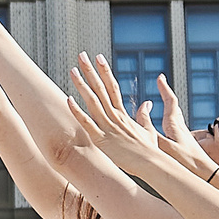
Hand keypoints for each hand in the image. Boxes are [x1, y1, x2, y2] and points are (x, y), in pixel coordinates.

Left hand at [68, 52, 165, 171]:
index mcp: (123, 113)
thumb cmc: (149, 150)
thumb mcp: (148, 129)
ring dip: (82, 85)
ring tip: (72, 70)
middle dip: (90, 71)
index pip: (112, 86)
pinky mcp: (101, 139)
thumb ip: (145, 115)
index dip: (105, 71)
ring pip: (92, 101)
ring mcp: (107, 126)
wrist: (150, 163)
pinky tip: (68, 99)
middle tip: (81, 55)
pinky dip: (77, 111)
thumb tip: (148, 102)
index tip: (99, 57)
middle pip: (101, 88)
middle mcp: (114, 116)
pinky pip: (87, 123)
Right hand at [155, 75, 216, 179]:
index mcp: (175, 126)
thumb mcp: (163, 145)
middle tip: (163, 88)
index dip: (165, 89)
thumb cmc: (187, 162)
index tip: (161, 77)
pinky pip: (176, 133)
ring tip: (165, 109)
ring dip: (170, 113)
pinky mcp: (187, 149)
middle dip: (168, 98)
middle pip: (174, 110)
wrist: (208, 177)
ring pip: (176, 121)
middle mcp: (181, 130)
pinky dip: (171, 128)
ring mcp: (185, 140)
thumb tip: (141, 112)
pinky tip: (170, 135)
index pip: (170, 102)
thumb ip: (148, 130)